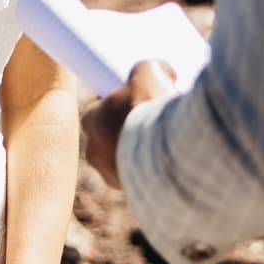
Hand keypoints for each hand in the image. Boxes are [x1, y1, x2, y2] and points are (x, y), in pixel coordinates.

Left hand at [81, 59, 176, 190]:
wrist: (170, 151)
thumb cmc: (152, 108)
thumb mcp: (150, 71)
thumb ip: (150, 68)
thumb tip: (162, 71)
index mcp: (91, 122)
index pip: (98, 111)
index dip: (118, 105)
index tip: (136, 100)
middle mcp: (95, 152)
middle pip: (109, 138)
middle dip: (127, 131)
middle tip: (152, 122)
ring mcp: (112, 177)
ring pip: (124, 162)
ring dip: (140, 155)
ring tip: (166, 145)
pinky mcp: (133, 194)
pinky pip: (141, 182)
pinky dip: (153, 174)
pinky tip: (172, 164)